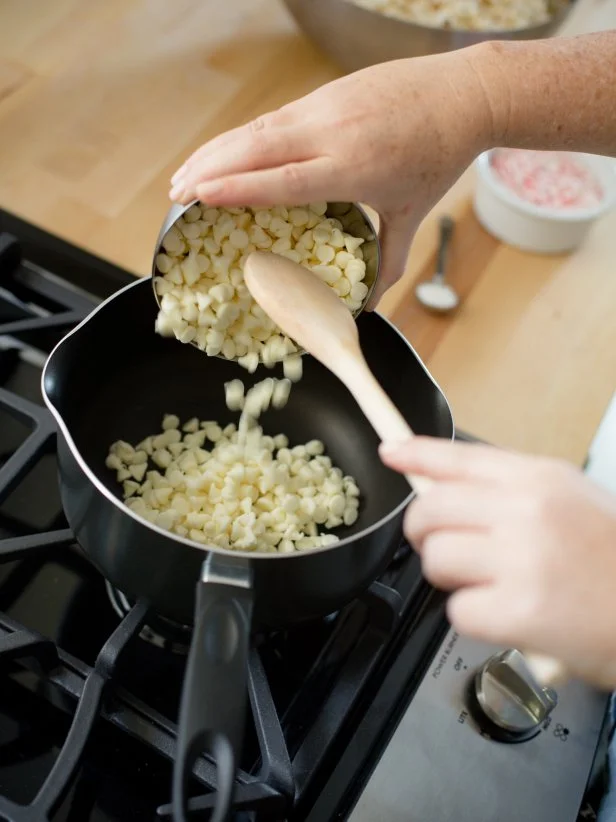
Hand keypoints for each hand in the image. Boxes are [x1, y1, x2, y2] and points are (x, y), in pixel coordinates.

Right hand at [169, 48, 494, 306]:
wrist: (462, 95)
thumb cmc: (437, 156)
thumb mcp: (413, 214)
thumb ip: (389, 261)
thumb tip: (373, 305)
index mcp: (353, 166)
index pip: (284, 177)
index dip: (239, 186)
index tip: (199, 194)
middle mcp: (331, 132)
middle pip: (256, 147)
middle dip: (208, 167)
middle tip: (175, 194)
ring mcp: (324, 108)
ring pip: (257, 128)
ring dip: (216, 149)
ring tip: (185, 174)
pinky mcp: (323, 95)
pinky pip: (272, 118)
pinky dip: (240, 137)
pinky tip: (223, 153)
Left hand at [379, 437, 615, 689]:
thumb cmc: (613, 558)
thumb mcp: (571, 500)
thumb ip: (511, 490)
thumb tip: (446, 487)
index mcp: (539, 478)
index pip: (458, 457)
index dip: (416, 453)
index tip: (390, 452)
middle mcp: (526, 510)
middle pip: (429, 511)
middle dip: (427, 534)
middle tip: (448, 549)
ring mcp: (521, 559)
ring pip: (435, 558)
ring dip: (452, 578)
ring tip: (489, 586)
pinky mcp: (520, 611)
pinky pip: (458, 611)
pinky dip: (475, 619)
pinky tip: (508, 616)